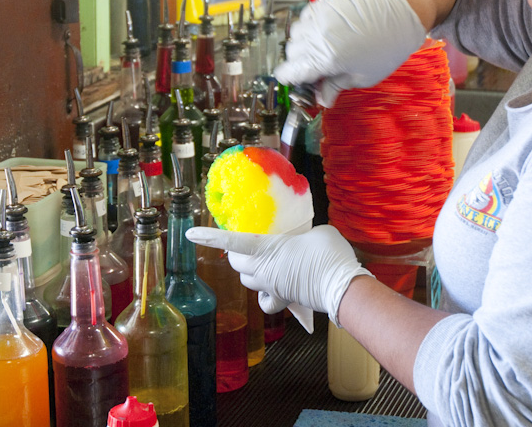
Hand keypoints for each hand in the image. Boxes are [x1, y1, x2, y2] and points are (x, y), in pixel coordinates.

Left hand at [186, 224, 372, 326]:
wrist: (341, 285)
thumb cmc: (329, 254)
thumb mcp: (315, 231)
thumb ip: (302, 232)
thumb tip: (303, 236)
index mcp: (268, 249)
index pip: (232, 242)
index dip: (209, 237)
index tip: (190, 233)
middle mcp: (264, 270)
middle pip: (236, 262)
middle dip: (234, 253)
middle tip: (244, 242)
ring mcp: (271, 286)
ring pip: (247, 280)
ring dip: (248, 270)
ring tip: (261, 260)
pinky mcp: (282, 298)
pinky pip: (264, 300)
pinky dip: (263, 294)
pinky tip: (271, 288)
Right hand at [273, 0, 425, 106]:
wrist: (400, 17)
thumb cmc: (385, 50)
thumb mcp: (361, 77)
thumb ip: (335, 86)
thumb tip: (322, 99)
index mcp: (325, 59)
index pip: (290, 70)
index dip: (289, 77)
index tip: (292, 79)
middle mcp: (318, 36)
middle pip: (291, 52)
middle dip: (299, 60)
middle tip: (314, 64)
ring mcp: (321, 16)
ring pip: (296, 32)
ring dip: (303, 41)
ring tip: (320, 46)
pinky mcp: (326, 2)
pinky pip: (307, 14)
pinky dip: (310, 24)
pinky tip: (324, 30)